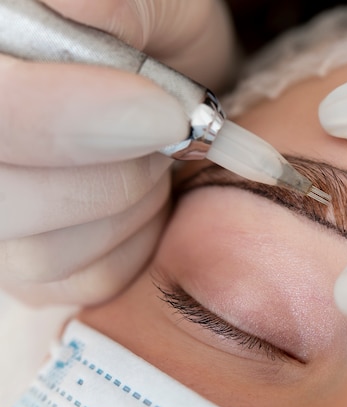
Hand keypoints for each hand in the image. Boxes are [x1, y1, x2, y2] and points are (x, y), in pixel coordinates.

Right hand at [0, 0, 234, 304]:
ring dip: (128, 206)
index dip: (60, 121)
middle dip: (111, 176)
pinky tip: (147, 197)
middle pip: (4, 198)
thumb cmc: (161, 39)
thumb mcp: (156, 4)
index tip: (162, 113)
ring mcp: (1, 209)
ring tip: (156, 160)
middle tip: (166, 133)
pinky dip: (134, 244)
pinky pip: (80, 282)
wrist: (173, 91)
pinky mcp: (30, 260)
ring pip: (38, 253)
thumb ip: (116, 6)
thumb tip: (81, 22)